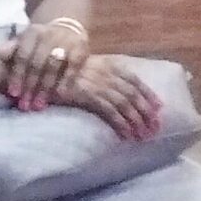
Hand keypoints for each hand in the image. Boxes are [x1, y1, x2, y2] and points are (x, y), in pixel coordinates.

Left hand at [3, 20, 88, 111]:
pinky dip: (66, 81)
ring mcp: (66, 41)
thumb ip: (12, 48)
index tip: (13, 94)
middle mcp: (49, 35)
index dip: (17, 75)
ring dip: (45, 87)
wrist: (68, 28)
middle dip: (30, 86)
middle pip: (37, 63)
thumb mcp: (25, 41)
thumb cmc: (40, 42)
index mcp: (32, 32)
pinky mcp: (81, 48)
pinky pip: (73, 67)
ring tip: (39, 105)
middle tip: (25, 105)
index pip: (22, 56)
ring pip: (53, 66)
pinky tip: (59, 95)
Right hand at [49, 56, 165, 140]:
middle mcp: (106, 72)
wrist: (41, 69)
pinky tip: (127, 135)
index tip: (159, 107)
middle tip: (156, 128)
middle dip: (147, 112)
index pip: (135, 80)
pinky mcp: (87, 94)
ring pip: (125, 104)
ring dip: (137, 121)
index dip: (148, 94)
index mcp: (109, 64)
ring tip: (144, 136)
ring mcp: (97, 82)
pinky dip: (121, 124)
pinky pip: (110, 111)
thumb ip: (104, 75)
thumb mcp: (88, 68)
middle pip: (133, 94)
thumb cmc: (63, 71)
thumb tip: (121, 91)